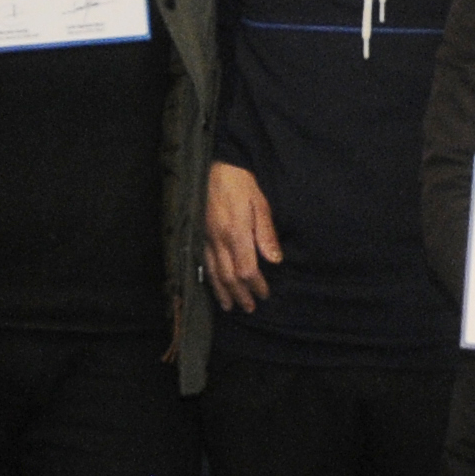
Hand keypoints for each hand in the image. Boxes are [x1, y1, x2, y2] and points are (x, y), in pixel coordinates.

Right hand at [204, 163, 279, 309]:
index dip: (256, 285)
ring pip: (213, 273)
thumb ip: (266, 233)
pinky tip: (213, 286)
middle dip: (240, 295)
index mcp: (236, 233)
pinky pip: (203, 263)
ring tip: (230, 307)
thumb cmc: (242, 183)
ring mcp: (206, 239)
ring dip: (223, 292)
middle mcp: (219, 240)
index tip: (265, 294)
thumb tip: (275, 260)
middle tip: (250, 308)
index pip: (247, 269)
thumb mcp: (260, 204)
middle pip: (229, 276)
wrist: (216, 167)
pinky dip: (209, 279)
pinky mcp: (199, 235)